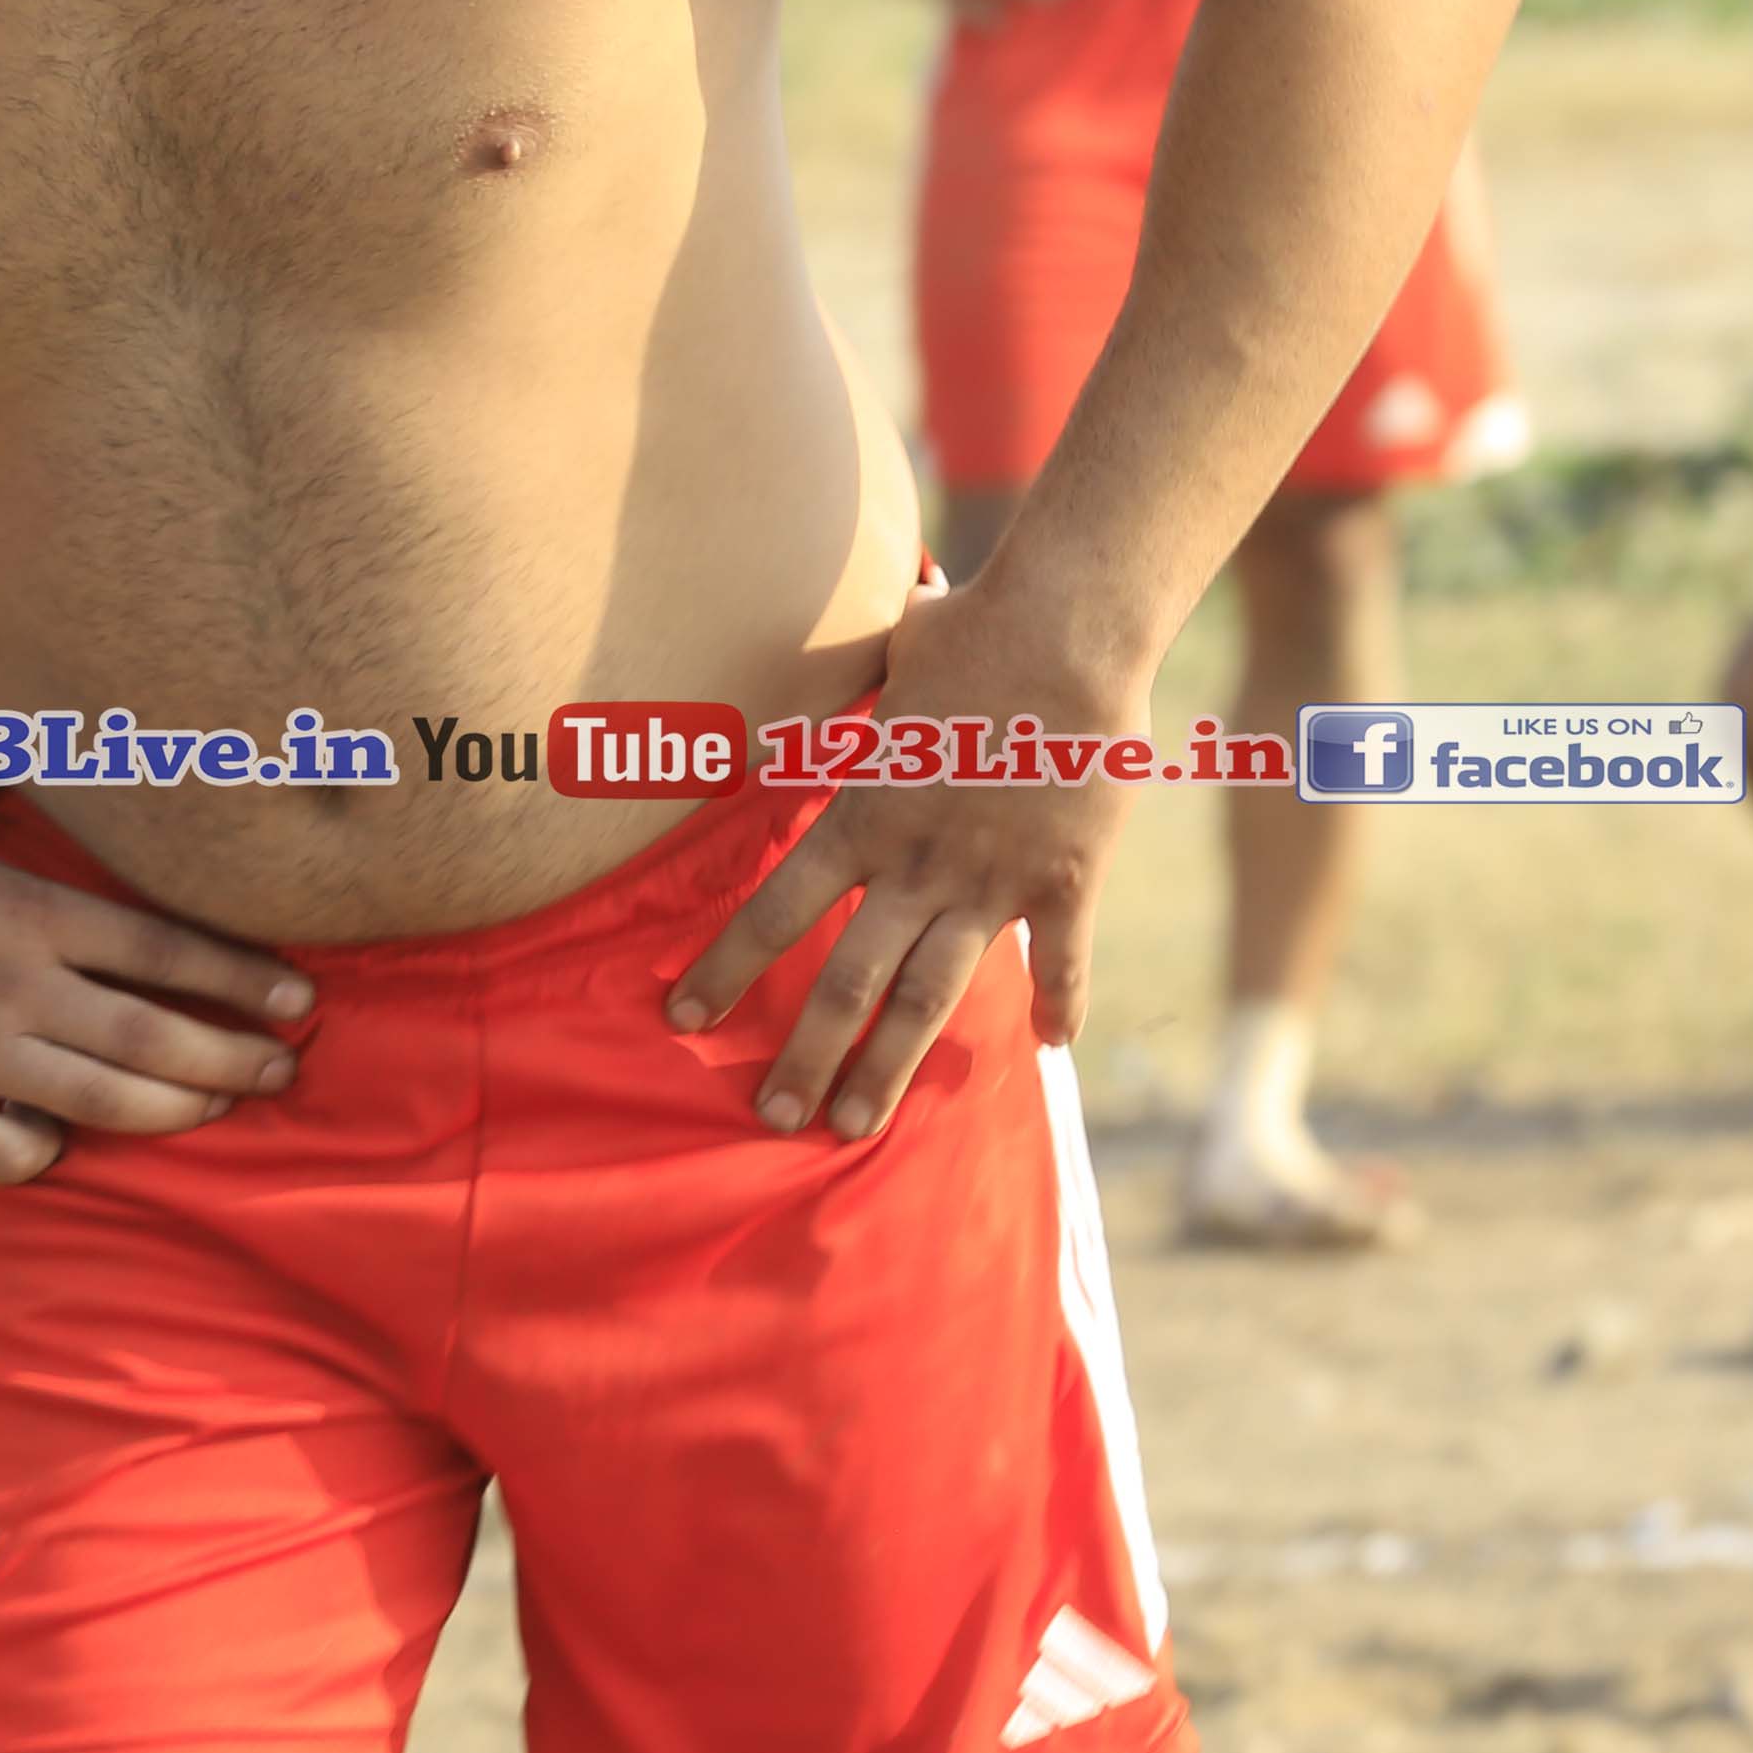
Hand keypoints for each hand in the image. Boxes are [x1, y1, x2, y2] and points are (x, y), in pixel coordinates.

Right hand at [0, 787, 314, 1185]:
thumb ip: (0, 765)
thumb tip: (45, 720)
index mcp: (24, 911)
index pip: (163, 949)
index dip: (241, 978)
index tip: (298, 998)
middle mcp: (8, 987)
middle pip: (152, 1037)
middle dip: (234, 1059)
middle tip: (286, 1071)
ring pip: (99, 1103)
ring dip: (172, 1111)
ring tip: (215, 1108)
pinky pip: (9, 1152)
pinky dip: (47, 1152)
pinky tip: (60, 1137)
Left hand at [661, 575, 1145, 1143]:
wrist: (1070, 628)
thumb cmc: (970, 629)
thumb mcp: (886, 664)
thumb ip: (850, 696)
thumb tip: (804, 676)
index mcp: (863, 816)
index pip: (776, 908)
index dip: (725, 967)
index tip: (682, 1016)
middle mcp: (919, 863)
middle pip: (849, 979)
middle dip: (805, 1054)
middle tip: (775, 1117)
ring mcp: (994, 880)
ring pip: (933, 995)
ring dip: (891, 1065)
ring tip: (857, 1125)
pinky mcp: (1067, 880)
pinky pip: (1063, 959)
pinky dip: (1061, 1004)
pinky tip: (1053, 1046)